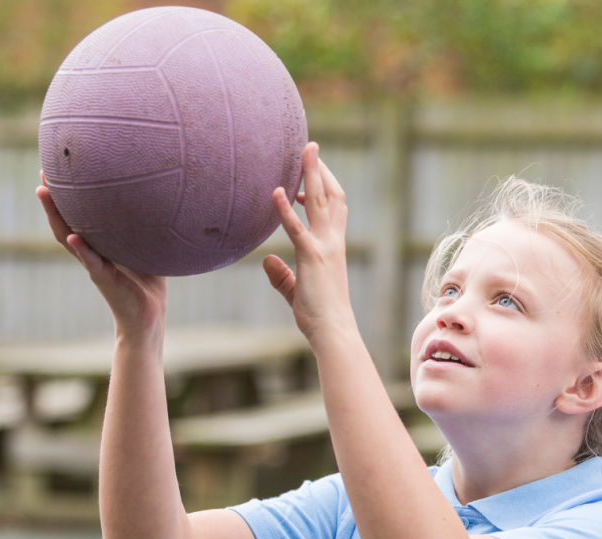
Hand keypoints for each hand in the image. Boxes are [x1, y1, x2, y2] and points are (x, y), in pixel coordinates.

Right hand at [36, 172, 166, 336]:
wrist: (149, 315)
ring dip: (55, 215)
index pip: (77, 214)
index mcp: (98, 243)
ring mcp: (94, 264)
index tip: (58, 168)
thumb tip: (159, 196)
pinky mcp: (104, 279)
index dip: (67, 194)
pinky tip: (73, 235)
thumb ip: (145, 226)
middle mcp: (91, 251)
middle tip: (42, 173)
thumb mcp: (146, 247)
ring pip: (68, 237)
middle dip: (52, 197)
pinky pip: (91, 262)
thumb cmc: (148, 281)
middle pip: (64, 220)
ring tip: (43, 193)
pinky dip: (82, 249)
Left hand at [263, 143, 351, 339]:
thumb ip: (283, 275)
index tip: (309, 172)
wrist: (334, 331)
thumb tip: (267, 261)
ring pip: (318, 201)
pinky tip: (275, 191)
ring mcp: (324, 246)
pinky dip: (285, 209)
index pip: (334, 207)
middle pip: (330, 194)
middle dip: (319, 169)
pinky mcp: (311, 257)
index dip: (324, 186)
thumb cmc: (319, 315)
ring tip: (303, 149)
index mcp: (333, 246)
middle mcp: (333, 240)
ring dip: (310, 173)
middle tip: (309, 145)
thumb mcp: (297, 291)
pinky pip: (296, 228)